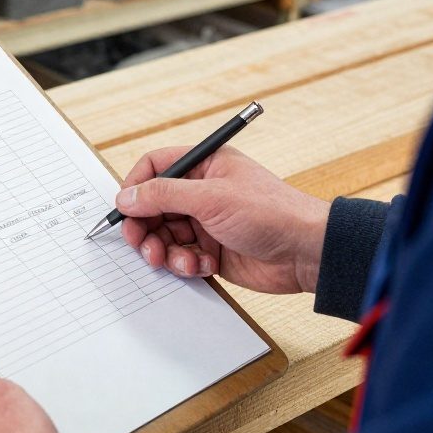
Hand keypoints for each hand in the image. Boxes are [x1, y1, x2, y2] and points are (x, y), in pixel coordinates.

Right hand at [116, 146, 329, 293]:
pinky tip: (204, 265)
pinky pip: (181, 256)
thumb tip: (127, 196)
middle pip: (153, 206)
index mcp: (204, 166)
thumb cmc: (271, 213)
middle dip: (146, 228)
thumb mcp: (211, 198)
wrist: (306, 252)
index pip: (155, 167)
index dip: (136, 187)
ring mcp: (206, 222)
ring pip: (164, 235)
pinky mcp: (211, 250)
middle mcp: (202, 192)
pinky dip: (186, 264)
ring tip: (179, 260)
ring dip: (166, 251)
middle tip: (142, 245)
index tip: (125, 209)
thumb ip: (164, 195)